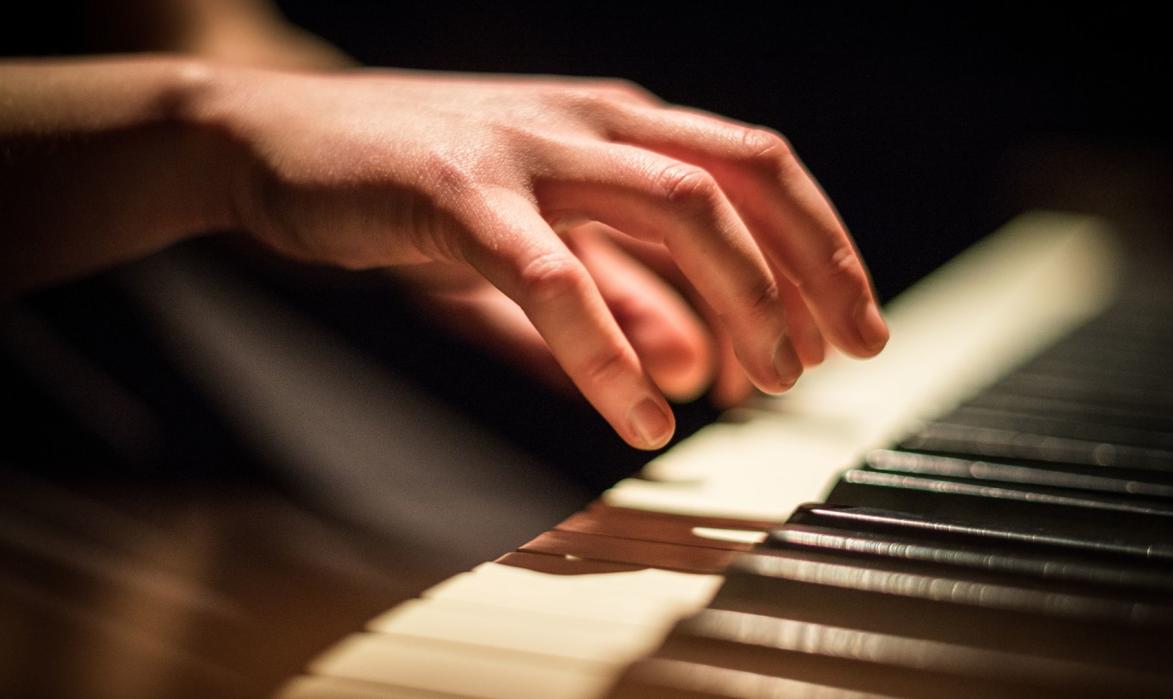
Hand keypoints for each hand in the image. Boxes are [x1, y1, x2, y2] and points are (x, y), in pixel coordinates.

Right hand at [193, 67, 888, 447]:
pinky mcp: (458, 194)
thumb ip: (624, 292)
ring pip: (674, 208)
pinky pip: (555, 276)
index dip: (823, 244)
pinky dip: (610, 349)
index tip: (856, 324)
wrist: (275, 139)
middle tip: (825, 363)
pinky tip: (642, 412)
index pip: (758, 168)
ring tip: (760, 388)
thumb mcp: (541, 235)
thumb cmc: (415, 185)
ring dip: (738, 300)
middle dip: (806, 275)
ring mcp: (527, 147)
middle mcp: (590, 120)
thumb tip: (702, 363)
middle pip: (741, 183)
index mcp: (618, 121)